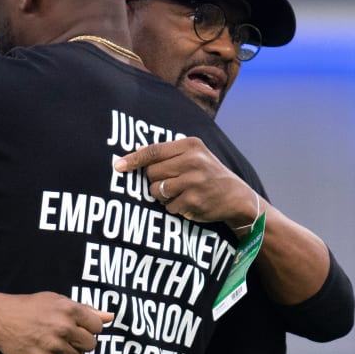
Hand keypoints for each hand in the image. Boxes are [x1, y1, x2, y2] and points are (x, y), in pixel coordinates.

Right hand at [0, 292, 112, 353]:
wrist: (1, 318)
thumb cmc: (32, 307)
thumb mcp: (58, 301)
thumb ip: (86, 310)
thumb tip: (110, 317)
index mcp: (69, 309)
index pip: (97, 327)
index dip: (89, 328)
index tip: (78, 327)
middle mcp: (63, 327)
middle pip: (90, 345)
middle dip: (81, 343)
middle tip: (66, 337)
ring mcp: (53, 345)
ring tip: (54, 344)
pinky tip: (46, 353)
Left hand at [114, 137, 257, 227]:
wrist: (237, 197)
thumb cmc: (209, 174)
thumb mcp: (195, 155)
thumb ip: (169, 152)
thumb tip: (136, 151)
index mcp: (191, 146)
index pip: (154, 151)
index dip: (134, 159)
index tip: (118, 165)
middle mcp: (192, 162)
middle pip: (151, 173)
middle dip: (155, 180)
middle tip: (171, 182)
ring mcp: (193, 183)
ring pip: (156, 191)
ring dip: (162, 195)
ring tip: (180, 192)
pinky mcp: (193, 202)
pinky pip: (168, 207)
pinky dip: (174, 207)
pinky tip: (188, 202)